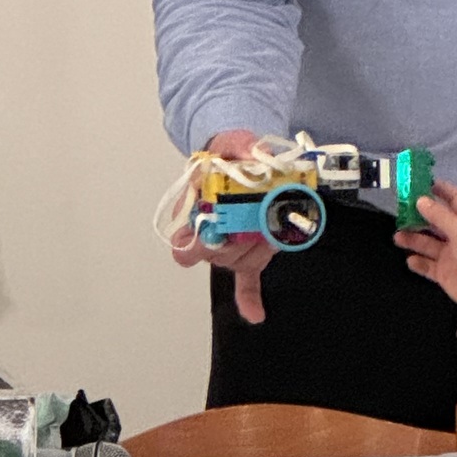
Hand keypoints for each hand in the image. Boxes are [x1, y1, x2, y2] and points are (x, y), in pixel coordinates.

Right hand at [168, 129, 276, 323]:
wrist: (240, 158)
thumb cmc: (229, 153)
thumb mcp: (233, 142)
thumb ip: (242, 146)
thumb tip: (255, 154)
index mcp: (194, 208)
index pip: (185, 243)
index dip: (202, 242)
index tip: (221, 228)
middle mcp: (207, 233)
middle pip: (216, 256)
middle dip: (239, 242)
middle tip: (258, 223)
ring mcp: (229, 246)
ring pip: (237, 263)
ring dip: (257, 250)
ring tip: (272, 227)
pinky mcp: (249, 252)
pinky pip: (246, 280)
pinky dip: (250, 298)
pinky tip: (256, 314)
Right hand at [394, 179, 456, 307]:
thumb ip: (439, 215)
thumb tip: (420, 200)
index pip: (455, 199)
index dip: (442, 190)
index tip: (424, 183)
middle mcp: (456, 236)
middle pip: (435, 221)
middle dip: (419, 216)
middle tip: (401, 210)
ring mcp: (449, 254)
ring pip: (427, 243)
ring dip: (413, 239)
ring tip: (398, 237)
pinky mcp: (443, 272)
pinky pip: (426, 266)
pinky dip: (418, 263)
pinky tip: (410, 260)